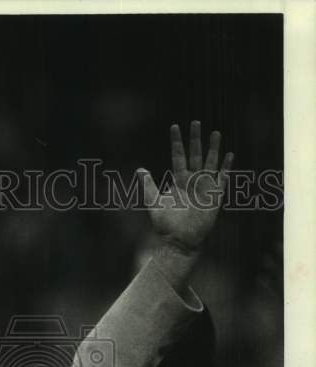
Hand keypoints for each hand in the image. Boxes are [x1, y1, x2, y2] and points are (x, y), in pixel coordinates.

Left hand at [138, 121, 232, 252]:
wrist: (179, 241)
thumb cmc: (166, 225)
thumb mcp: (154, 202)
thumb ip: (148, 185)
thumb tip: (140, 169)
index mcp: (179, 180)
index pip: (178, 156)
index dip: (177, 142)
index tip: (174, 127)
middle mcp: (193, 180)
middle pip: (195, 154)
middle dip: (195, 139)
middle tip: (196, 122)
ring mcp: (204, 186)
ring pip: (210, 162)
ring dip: (213, 148)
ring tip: (215, 132)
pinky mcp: (214, 196)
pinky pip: (222, 178)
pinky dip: (226, 167)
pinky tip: (229, 155)